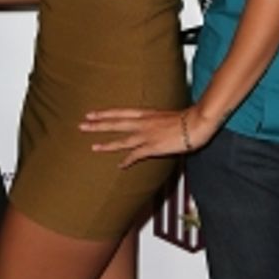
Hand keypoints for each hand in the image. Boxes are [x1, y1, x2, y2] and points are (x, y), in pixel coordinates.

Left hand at [79, 105, 214, 167]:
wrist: (196, 123)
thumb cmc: (187, 118)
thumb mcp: (167, 115)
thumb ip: (155, 120)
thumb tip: (152, 124)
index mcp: (146, 113)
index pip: (120, 112)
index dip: (104, 113)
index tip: (90, 114)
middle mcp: (143, 123)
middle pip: (115, 123)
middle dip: (97, 124)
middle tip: (82, 124)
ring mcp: (147, 135)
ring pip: (122, 139)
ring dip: (107, 144)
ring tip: (94, 147)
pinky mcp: (153, 147)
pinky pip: (136, 154)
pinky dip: (127, 160)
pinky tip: (120, 165)